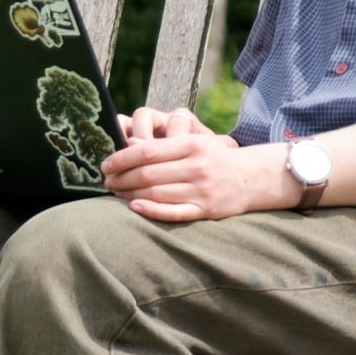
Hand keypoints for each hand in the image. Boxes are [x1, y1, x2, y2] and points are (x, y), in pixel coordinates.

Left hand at [102, 105, 295, 223]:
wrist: (250, 177)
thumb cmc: (213, 157)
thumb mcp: (193, 141)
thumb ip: (163, 145)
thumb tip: (126, 145)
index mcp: (191, 145)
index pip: (147, 151)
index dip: (121, 158)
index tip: (105, 164)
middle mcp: (196, 166)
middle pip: (148, 174)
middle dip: (121, 179)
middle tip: (107, 182)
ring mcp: (201, 190)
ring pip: (156, 193)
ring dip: (130, 195)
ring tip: (117, 194)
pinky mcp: (205, 210)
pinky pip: (174, 213)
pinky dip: (152, 211)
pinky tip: (135, 208)